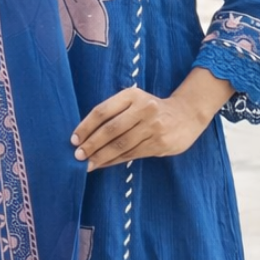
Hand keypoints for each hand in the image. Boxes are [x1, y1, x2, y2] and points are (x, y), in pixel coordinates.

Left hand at [71, 69, 234, 170]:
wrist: (186, 115)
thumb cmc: (151, 109)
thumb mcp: (134, 101)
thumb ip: (113, 113)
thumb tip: (84, 135)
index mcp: (132, 95)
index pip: (102, 111)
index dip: (85, 127)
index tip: (73, 139)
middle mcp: (144, 109)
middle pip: (110, 130)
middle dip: (91, 145)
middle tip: (77, 156)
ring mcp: (153, 127)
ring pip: (120, 145)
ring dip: (101, 157)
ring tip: (87, 164)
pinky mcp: (159, 143)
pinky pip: (131, 154)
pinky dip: (114, 161)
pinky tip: (103, 164)